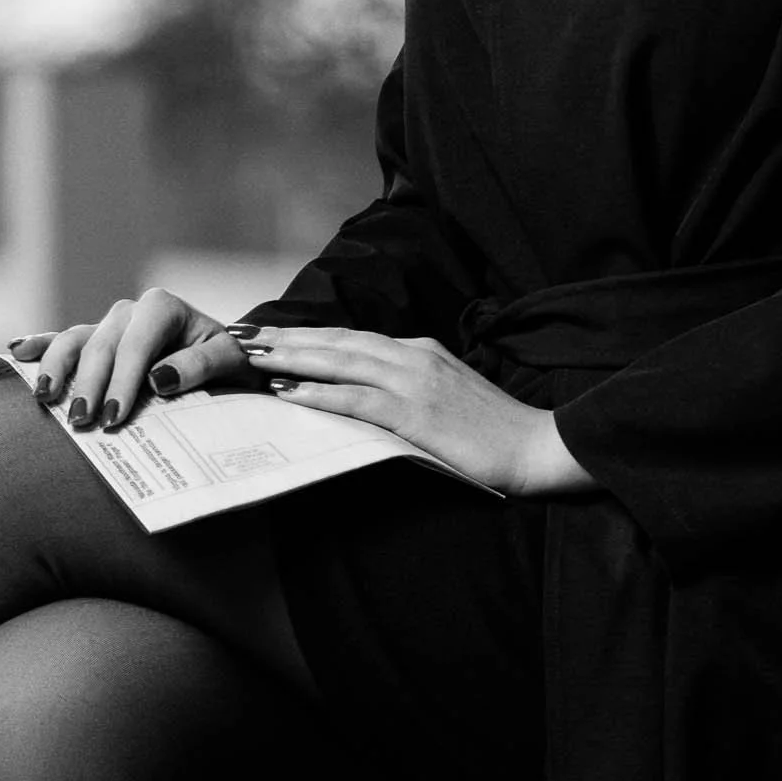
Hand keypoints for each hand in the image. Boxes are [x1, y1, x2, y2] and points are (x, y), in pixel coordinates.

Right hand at [11, 290, 252, 434]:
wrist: (226, 355)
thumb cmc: (228, 360)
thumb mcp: (228, 361)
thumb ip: (198, 365)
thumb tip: (157, 379)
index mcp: (162, 308)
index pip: (135, 347)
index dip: (122, 382)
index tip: (114, 418)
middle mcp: (130, 310)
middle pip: (101, 347)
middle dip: (88, 386)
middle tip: (81, 422)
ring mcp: (109, 323)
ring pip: (74, 340)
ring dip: (57, 368)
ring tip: (45, 398)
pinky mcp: (96, 338)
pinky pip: (62, 339)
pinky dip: (40, 345)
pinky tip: (17, 352)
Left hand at [234, 324, 593, 497]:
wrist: (535, 445)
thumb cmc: (492, 429)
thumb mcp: (447, 395)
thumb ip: (409, 386)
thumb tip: (366, 394)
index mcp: (420, 349)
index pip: (353, 338)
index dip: (310, 336)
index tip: (273, 335)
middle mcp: (413, 355)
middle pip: (338, 341)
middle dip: (289, 338)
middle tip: (246, 336)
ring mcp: (414, 381)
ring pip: (340, 362)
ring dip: (293, 359)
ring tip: (254, 358)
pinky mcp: (415, 412)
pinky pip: (356, 400)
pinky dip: (319, 394)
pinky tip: (289, 394)